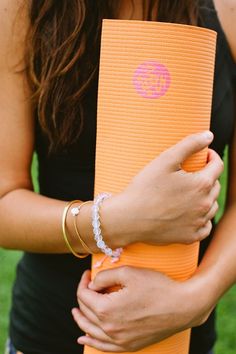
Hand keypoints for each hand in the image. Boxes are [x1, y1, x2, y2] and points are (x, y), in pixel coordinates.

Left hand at [72, 268, 213, 351]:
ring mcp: (120, 340)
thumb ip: (104, 276)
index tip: (88, 274)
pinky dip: (91, 341)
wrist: (182, 306)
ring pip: (90, 330)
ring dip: (81, 318)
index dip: (83, 282)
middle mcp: (110, 328)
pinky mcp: (129, 345)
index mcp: (107, 309)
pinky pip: (103, 347)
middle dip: (83, 296)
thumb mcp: (129, 273)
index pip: (84, 295)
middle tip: (88, 284)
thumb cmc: (157, 287)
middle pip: (86, 312)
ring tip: (77, 310)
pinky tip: (84, 337)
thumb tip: (92, 284)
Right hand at [104, 131, 222, 245]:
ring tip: (189, 193)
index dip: (211, 157)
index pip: (217, 165)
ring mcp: (198, 223)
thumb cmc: (144, 188)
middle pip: (215, 186)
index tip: (203, 156)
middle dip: (207, 176)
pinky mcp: (190, 237)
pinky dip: (202, 219)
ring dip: (206, 197)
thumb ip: (189, 144)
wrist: (128, 219)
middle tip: (191, 174)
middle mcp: (204, 205)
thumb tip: (208, 135)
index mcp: (201, 184)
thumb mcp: (165, 160)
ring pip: (211, 206)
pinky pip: (205, 227)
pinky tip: (190, 213)